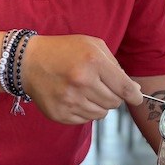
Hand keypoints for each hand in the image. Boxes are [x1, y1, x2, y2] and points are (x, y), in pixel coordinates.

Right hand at [22, 34, 141, 123]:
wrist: (28, 62)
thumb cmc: (63, 51)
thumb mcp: (92, 45)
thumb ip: (115, 65)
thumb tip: (134, 90)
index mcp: (93, 62)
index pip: (125, 88)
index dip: (134, 95)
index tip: (137, 97)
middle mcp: (82, 82)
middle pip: (114, 103)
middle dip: (112, 96)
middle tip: (99, 85)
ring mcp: (70, 100)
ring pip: (101, 114)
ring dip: (98, 104)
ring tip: (84, 91)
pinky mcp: (60, 114)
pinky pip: (85, 120)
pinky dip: (84, 111)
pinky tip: (73, 97)